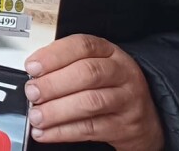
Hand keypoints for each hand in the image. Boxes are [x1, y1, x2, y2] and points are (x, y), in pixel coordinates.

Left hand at [23, 34, 163, 149]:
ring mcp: (126, 100)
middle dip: (54, 84)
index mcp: (109, 53)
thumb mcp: (95, 65)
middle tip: (32, 92)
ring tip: (36, 116)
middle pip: (87, 74)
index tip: (32, 67)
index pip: (82, 46)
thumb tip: (34, 76)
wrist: (146, 116)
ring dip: (57, 111)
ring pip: (90, 102)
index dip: (54, 55)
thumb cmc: (110, 86)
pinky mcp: (124, 127)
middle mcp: (121, 73)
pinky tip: (46, 132)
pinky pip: (90, 129)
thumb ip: (65, 66)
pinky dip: (63, 132)